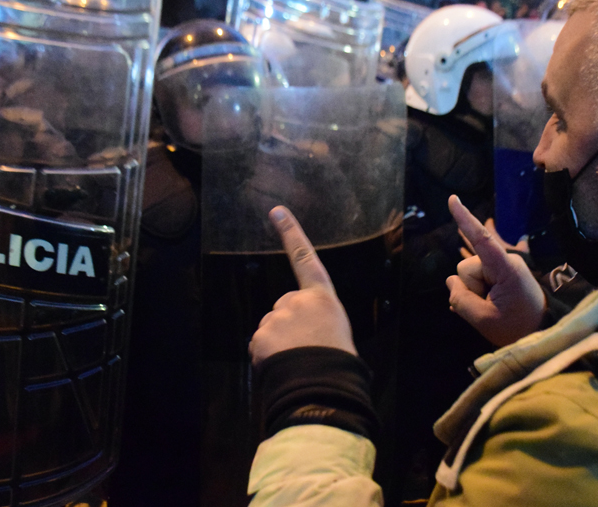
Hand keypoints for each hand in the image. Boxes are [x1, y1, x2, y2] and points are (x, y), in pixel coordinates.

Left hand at [248, 206, 356, 365]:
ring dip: (279, 343)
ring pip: (271, 329)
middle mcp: (296, 301)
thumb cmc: (337, 361)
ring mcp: (276, 317)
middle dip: (289, 325)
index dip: (291, 233)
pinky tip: (282, 366)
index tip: (276, 212)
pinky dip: (267, 357)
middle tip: (306, 347)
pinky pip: (260, 347)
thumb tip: (301, 332)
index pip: (305, 258)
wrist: (323, 385)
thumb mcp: (336, 330)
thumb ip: (316, 320)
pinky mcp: (260, 336)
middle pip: (284, 308)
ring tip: (297, 359)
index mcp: (321, 297)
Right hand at [446, 195, 544, 346]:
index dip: (465, 219)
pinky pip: (476, 277)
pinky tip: (482, 305)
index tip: (453, 199)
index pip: (482, 240)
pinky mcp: (501, 272)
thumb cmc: (517, 327)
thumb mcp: (484, 320)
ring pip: (469, 274)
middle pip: (467, 267)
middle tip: (490, 308)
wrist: (543, 331)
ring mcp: (503, 265)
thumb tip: (451, 282)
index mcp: (506, 268)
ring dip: (474, 292)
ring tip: (493, 308)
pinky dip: (475, 291)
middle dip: (470, 288)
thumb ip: (460, 299)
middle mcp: (505, 260)